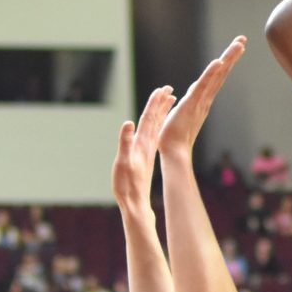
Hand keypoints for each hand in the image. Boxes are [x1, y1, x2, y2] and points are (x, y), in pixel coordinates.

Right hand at [113, 88, 174, 219]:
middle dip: (161, 104)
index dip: (154, 104)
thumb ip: (125, 143)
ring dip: (161, 113)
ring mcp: (147, 151)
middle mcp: (147, 145)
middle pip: (155, 120)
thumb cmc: (126, 184)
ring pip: (156, 127)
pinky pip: (154, 136)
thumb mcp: (122, 162)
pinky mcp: (146, 157)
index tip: (161, 89)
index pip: (149, 119)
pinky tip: (158, 125)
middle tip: (168, 88)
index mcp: (142, 143)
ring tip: (169, 101)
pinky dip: (157, 126)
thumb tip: (129, 123)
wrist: (135, 203)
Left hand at [161, 38, 244, 155]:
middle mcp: (205, 99)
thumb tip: (175, 96)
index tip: (235, 48)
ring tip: (238, 45)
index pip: (215, 77)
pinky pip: (203, 86)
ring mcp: (200, 101)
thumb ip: (181, 104)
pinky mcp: (192, 104)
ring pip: (216, 76)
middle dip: (231, 56)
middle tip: (242, 40)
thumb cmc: (173, 136)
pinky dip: (211, 74)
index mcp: (202, 99)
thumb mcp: (179, 114)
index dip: (225, 62)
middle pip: (221, 73)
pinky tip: (219, 62)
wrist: (172, 151)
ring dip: (227, 59)